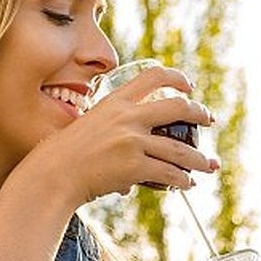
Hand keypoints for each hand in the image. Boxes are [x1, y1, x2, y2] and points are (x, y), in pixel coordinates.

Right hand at [41, 65, 219, 205]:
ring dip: (199, 159)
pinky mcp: (135, 166)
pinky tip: (187, 184)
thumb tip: (128, 156)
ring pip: (180, 149)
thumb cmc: (63, 155)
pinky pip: (169, 174)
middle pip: (178, 107)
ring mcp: (132, 141)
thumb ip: (110, 132)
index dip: (176, 78)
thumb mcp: (87, 127)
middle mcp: (127, 117)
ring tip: (208, 165)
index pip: (153, 77)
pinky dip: (183, 181)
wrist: (52, 175)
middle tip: (209, 119)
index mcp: (115, 102)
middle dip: (199, 113)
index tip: (188, 86)